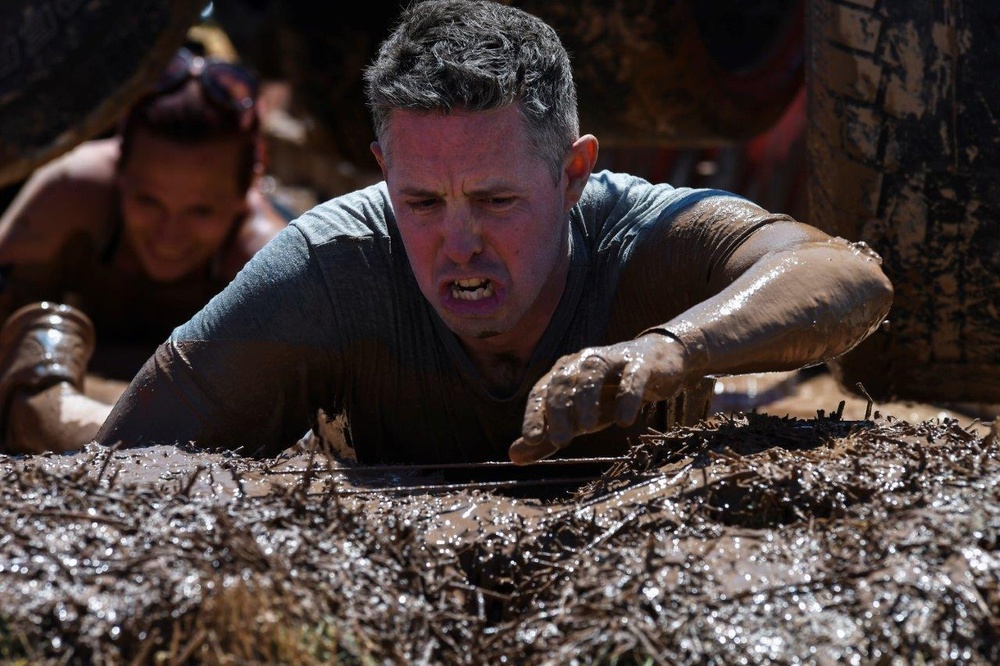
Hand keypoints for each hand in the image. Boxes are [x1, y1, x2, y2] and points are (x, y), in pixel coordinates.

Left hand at [508, 333, 690, 464]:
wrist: (656, 365)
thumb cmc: (610, 394)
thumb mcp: (578, 419)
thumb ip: (548, 438)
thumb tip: (513, 457)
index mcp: (563, 373)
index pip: (541, 391)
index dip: (535, 414)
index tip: (531, 439)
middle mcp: (582, 362)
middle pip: (563, 381)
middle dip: (559, 410)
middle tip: (561, 441)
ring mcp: (613, 360)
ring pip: (593, 372)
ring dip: (586, 399)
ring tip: (586, 428)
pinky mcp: (641, 364)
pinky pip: (632, 377)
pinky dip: (627, 397)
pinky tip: (624, 421)